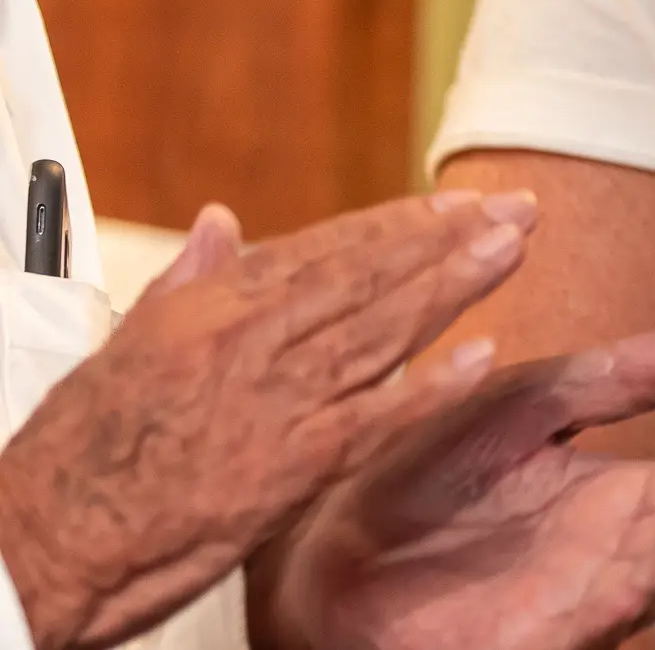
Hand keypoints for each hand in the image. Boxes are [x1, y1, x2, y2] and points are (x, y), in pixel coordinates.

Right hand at [0, 190, 537, 649]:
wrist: (45, 540)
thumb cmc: (77, 454)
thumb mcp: (126, 346)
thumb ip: (188, 282)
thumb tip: (222, 223)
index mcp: (212, 309)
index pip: (327, 250)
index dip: (399, 224)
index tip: (456, 206)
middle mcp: (248, 344)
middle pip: (369, 276)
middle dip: (449, 239)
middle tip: (516, 209)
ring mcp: (271, 403)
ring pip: (381, 330)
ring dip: (454, 286)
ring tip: (513, 248)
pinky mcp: (284, 467)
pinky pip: (371, 420)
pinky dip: (427, 388)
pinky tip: (479, 358)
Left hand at [254, 318, 654, 649]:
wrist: (317, 546)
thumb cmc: (423, 474)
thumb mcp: (524, 406)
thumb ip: (617, 379)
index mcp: (615, 497)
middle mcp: (608, 556)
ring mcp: (569, 609)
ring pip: (646, 594)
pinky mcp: (524, 648)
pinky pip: (575, 641)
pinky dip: (604, 621)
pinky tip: (619, 599)